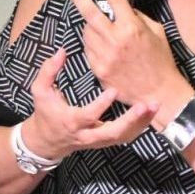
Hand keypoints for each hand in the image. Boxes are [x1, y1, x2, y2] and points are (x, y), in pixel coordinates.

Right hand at [19, 47, 156, 157]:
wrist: (47, 141)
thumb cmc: (45, 113)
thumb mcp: (40, 91)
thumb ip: (48, 71)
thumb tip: (62, 51)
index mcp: (71, 122)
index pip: (87, 115)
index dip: (101, 104)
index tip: (114, 90)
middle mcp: (86, 134)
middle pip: (112, 132)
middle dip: (131, 120)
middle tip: (145, 104)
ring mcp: (98, 140)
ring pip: (123, 136)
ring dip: (140, 123)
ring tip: (154, 105)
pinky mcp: (105, 142)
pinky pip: (126, 137)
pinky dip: (139, 127)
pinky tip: (150, 113)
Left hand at [68, 0, 188, 108]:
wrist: (157, 92)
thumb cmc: (160, 61)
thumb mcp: (156, 33)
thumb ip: (137, 19)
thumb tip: (123, 9)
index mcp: (131, 28)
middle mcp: (115, 39)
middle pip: (90, 13)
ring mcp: (104, 55)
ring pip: (87, 32)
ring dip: (90, 26)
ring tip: (101, 29)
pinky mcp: (97, 68)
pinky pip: (88, 49)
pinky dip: (92, 44)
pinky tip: (102, 47)